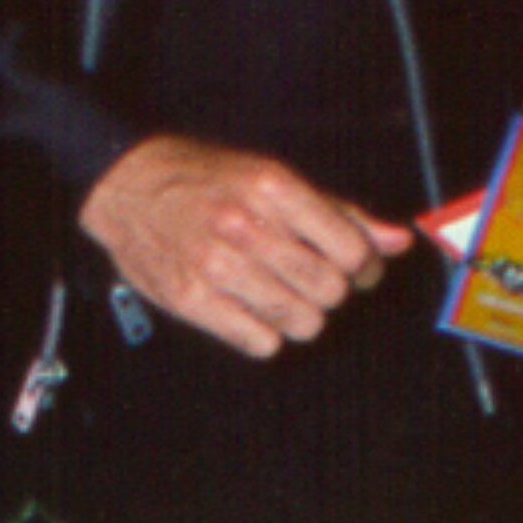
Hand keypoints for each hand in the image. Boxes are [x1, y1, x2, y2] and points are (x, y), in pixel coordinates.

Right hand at [79, 135, 413, 358]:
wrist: (125, 184)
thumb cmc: (203, 178)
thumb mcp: (271, 179)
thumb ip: (338, 213)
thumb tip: (397, 240)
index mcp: (271, 187)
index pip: (352, 251)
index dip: (361, 264)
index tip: (350, 265)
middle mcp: (245, 225)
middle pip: (330, 291)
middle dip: (328, 289)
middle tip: (307, 276)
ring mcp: (216, 265)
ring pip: (303, 323)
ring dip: (298, 313)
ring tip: (275, 290)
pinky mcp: (191, 299)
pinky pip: (262, 344)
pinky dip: (263, 332)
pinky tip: (247, 305)